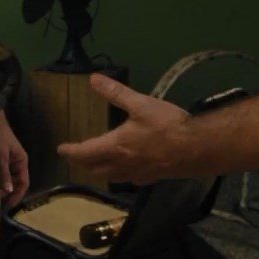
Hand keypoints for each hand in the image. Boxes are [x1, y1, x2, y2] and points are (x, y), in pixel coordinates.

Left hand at [0, 111, 30, 208]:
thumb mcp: (1, 156)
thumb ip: (4, 173)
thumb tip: (8, 191)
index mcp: (22, 162)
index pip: (24, 183)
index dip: (18, 195)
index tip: (9, 205)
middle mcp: (18, 163)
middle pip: (16, 183)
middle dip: (9, 193)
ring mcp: (10, 161)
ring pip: (9, 179)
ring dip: (3, 187)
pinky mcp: (2, 159)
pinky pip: (3, 173)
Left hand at [56, 73, 194, 184]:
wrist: (197, 149)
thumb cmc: (167, 125)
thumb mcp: (141, 103)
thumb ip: (116, 92)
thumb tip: (93, 79)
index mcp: (115, 146)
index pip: (84, 153)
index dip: (70, 151)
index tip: (60, 148)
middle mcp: (121, 165)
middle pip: (93, 169)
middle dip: (81, 163)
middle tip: (74, 156)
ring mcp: (136, 175)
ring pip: (109, 177)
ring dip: (97, 171)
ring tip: (94, 163)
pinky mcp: (150, 179)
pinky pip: (126, 179)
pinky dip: (117, 174)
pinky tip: (123, 168)